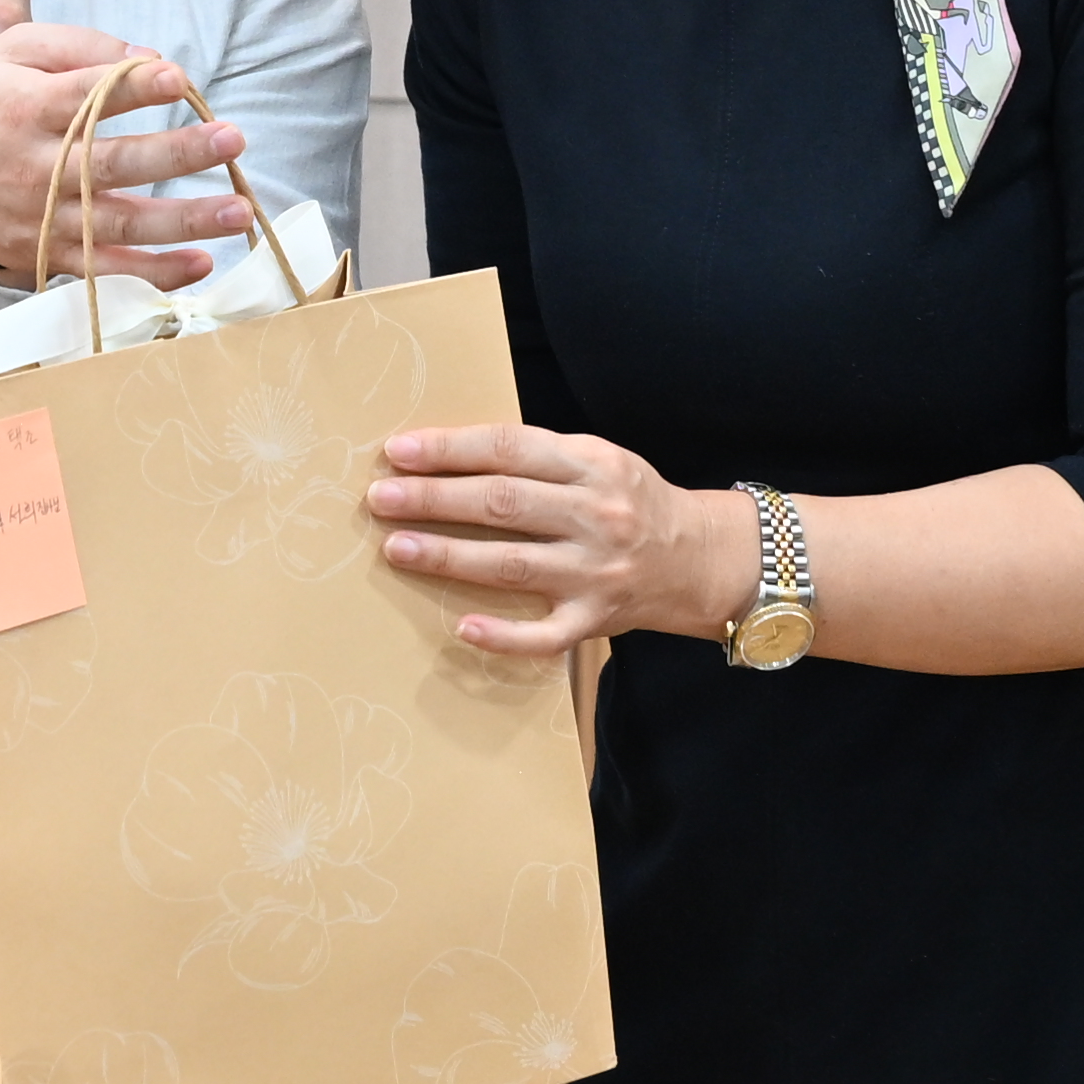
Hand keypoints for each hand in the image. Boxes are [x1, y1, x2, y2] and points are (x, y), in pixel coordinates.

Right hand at [0, 22, 255, 306]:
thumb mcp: (7, 54)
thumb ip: (75, 44)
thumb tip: (147, 57)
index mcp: (25, 108)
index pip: (84, 96)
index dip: (132, 87)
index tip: (179, 77)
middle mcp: (36, 166)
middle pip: (113, 162)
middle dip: (177, 153)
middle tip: (233, 138)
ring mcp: (43, 217)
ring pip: (120, 224)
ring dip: (183, 220)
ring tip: (239, 210)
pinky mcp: (47, 255)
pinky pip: (106, 271)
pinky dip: (154, 273)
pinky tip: (202, 264)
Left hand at [367, 425, 759, 657]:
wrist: (701, 557)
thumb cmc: (633, 502)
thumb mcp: (598, 459)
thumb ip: (537, 458)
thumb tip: (453, 456)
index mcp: (591, 464)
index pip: (508, 449)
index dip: (449, 449)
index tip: (399, 451)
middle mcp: (594, 515)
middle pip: (502, 504)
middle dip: (434, 499)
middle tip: (381, 499)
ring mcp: (595, 572)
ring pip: (511, 564)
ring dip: (448, 556)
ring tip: (396, 547)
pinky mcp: (596, 619)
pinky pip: (544, 635)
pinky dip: (503, 635)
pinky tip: (462, 627)